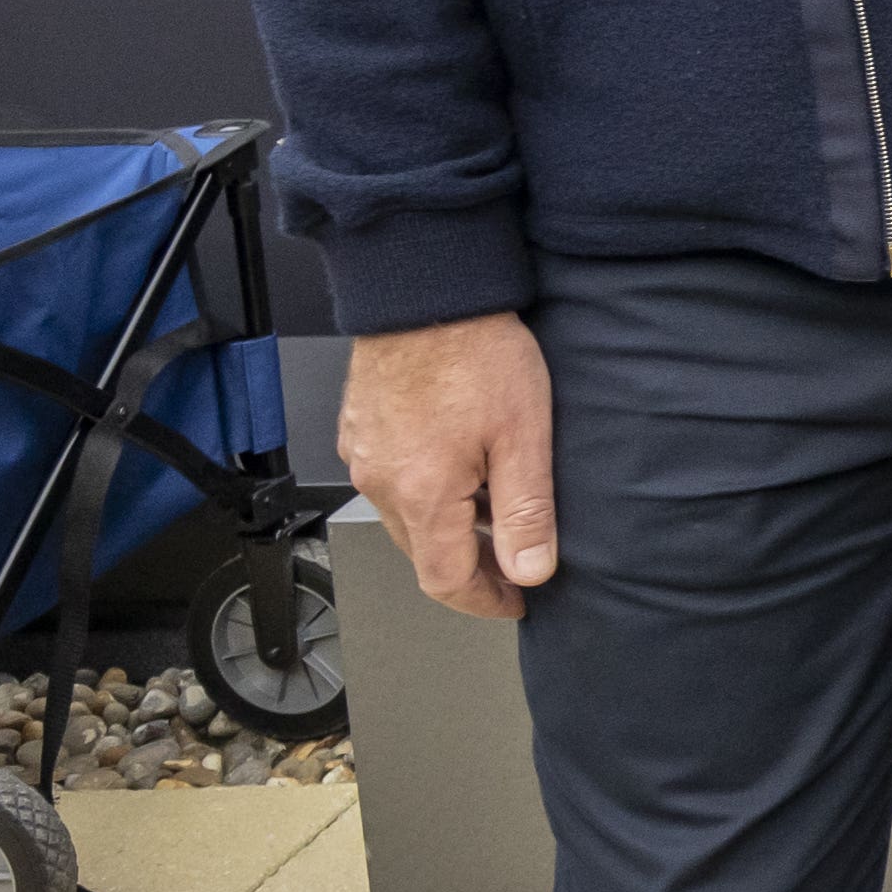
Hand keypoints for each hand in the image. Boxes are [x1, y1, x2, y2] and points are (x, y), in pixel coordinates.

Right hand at [344, 311, 558, 619]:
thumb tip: (530, 571)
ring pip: (405, 518)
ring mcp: (364, 454)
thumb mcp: (524, 436)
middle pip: (423, 553)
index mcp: (421, 493)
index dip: (483, 601)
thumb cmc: (475, 350)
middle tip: (514, 562)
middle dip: (469, 567)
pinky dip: (425, 491)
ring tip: (495, 508)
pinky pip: (390, 481)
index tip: (514, 602)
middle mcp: (380, 481)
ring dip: (448, 527)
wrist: (426, 289)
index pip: (445, 580)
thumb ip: (526, 511)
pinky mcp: (361, 429)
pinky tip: (461, 467)